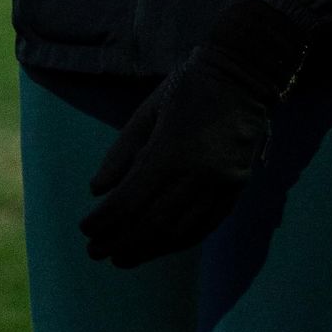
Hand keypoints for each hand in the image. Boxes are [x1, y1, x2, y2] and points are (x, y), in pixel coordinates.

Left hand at [79, 0, 310, 268]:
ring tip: (121, 258)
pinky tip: (158, 247)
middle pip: (151, 224)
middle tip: (95, 251)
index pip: (129, 201)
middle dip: (119, 241)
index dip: (104, 221)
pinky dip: (178, 242)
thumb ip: (121, 151)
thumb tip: (96, 190)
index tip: (85, 229)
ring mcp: (221, 185)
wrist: (245, 73)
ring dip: (146, 249)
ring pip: (178, 232)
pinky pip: (205, 227)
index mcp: (171, 151)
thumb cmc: (189, 84)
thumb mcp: (149, 109)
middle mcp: (198, 174)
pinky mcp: (237, 189)